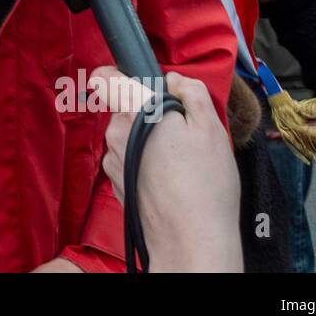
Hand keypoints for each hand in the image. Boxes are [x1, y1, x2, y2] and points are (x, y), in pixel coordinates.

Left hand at [90, 66, 241, 271]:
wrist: (191, 240)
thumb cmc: (204, 185)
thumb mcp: (210, 127)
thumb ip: (190, 91)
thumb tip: (173, 80)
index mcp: (135, 113)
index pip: (105, 78)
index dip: (120, 74)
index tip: (138, 82)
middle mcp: (116, 134)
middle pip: (126, 108)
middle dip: (149, 113)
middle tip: (181, 131)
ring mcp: (112, 160)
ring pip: (128, 135)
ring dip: (148, 139)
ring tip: (179, 160)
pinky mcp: (115, 182)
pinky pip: (128, 159)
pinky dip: (144, 162)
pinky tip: (169, 178)